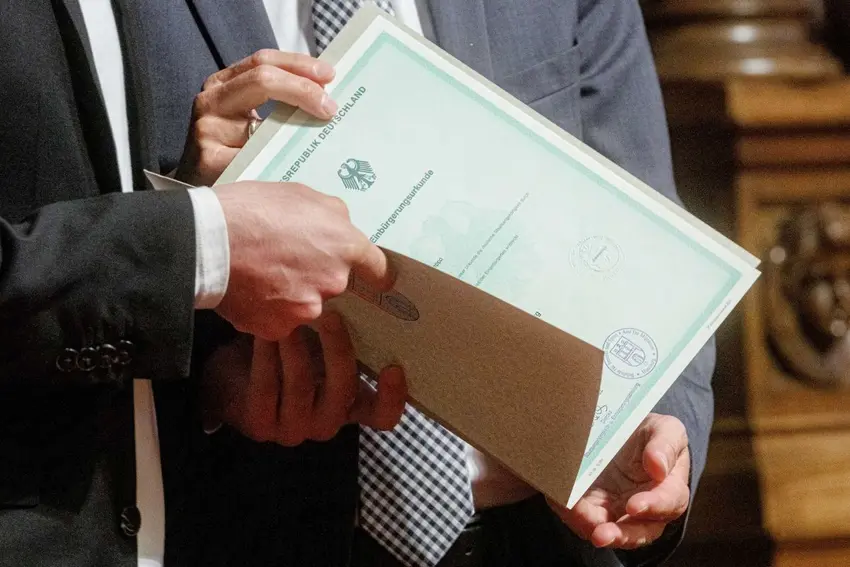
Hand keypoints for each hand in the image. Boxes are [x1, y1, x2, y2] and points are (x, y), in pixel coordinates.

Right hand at [176, 49, 337, 185]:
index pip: (263, 61)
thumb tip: (326, 98)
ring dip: (297, 123)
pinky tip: (300, 162)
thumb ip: (276, 104)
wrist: (202, 198)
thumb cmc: (231, 155)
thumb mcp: (248, 120)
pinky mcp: (209, 159)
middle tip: (331, 106)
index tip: (329, 75)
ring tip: (322, 128)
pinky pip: (257, 155)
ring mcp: (207, 129)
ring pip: (261, 118)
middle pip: (262, 79)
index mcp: (223, 83)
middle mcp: (211, 100)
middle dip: (303, 88)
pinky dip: (281, 156)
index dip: (298, 64)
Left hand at [203, 312, 407, 444]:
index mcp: (350, 406)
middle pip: (344, 392)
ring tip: (289, 315)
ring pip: (301, 385)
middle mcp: (327, 422)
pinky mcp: (260, 424)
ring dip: (296, 345)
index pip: (382, 416)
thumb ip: (348, 333)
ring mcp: (293, 428)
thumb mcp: (322, 347)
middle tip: (330, 316)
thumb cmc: (289, 355)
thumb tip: (371, 284)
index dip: (394, 397)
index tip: (393, 367)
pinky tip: (264, 331)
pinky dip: (267, 354)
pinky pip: (267, 385)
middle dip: (338, 350)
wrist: (233, 377)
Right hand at [213, 180, 391, 339]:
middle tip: (286, 258)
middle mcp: (333, 282)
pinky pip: (280, 320)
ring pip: (307, 303)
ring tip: (262, 273)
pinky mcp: (279, 328)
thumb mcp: (301, 194)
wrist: (207, 242)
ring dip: (292, 293)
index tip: (376, 279)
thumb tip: (342, 226)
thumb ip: (332, 214)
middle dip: (316, 274)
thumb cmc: (252, 210)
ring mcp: (307, 309)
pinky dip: (268, 310)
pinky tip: (250, 290)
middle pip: (334, 284)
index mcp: (345, 246)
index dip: (376, 273)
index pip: (379, 269)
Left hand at [548, 413, 689, 549]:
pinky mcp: (595, 509)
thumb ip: (666, 445)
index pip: (668, 502)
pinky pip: (586, 520)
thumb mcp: (665, 430)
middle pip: (639, 531)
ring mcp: (619, 512)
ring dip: (594, 530)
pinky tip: (566, 508)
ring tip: (579, 522)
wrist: (623, 433)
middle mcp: (647, 509)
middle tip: (602, 534)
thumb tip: (658, 467)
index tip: (633, 505)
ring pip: (610, 532)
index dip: (652, 506)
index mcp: (670, 488)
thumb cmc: (650, 436)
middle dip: (621, 535)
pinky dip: (575, 517)